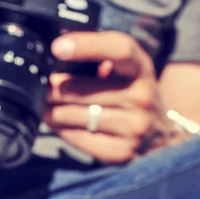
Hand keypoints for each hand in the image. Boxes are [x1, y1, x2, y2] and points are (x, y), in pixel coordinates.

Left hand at [44, 31, 179, 163]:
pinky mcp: (121, 152)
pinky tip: (56, 124)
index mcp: (142, 68)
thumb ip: (104, 58)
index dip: (87, 46)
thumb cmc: (135, 96)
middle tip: (38, 87)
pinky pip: (80, 138)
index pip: (119, 49)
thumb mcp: (130, 71)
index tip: (58, 47)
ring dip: (51, 112)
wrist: (161, 139)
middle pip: (82, 90)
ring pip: (76, 116)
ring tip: (43, 106)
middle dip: (53, 89)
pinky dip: (62, 130)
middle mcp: (142, 97)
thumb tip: (60, 51)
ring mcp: (133, 127)